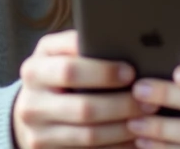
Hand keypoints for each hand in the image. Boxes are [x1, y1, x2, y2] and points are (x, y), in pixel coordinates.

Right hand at [13, 30, 142, 148]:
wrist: (32, 108)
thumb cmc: (56, 72)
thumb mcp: (59, 53)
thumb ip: (79, 46)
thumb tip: (122, 41)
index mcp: (34, 70)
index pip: (69, 71)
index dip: (103, 72)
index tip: (130, 72)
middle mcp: (30, 104)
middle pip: (83, 108)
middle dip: (122, 104)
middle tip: (149, 100)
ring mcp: (37, 133)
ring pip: (89, 135)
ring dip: (123, 128)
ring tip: (147, 118)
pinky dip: (116, 145)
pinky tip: (134, 137)